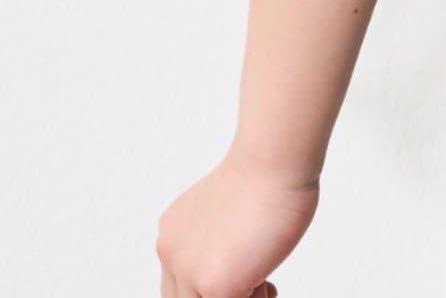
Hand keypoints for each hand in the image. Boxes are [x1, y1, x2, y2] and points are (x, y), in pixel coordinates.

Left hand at [156, 148, 317, 297]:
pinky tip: (267, 280)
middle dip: (226, 293)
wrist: (273, 160)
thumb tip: (233, 268)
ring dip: (241, 295)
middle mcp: (172, 254)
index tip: (242, 275)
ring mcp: (190, 272)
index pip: (180, 282)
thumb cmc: (266, 177)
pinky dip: (257, 297)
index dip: (211, 286)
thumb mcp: (225, 216)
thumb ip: (215, 244)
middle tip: (255, 283)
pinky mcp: (216, 286)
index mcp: (172, 235)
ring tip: (263, 279)